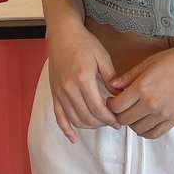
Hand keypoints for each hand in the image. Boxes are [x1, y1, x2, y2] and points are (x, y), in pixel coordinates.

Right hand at [46, 27, 121, 142]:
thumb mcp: (102, 57)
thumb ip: (111, 78)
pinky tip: (73, 138)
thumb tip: (120, 96)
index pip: (97, 108)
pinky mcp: (54, 93)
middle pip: (86, 116)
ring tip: (100, 123)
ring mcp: (59, 92)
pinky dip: (66, 129)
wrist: (62, 35)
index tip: (118, 121)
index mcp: (83, 78)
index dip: (109, 118)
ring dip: (89, 126)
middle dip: (101, 123)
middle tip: (112, 122)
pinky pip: (58, 116)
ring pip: (74, 119)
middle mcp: (69, 88)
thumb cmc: (84, 43)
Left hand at [106, 47, 173, 138]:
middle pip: (124, 119)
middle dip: (119, 113)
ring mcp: (163, 114)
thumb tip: (112, 85)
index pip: (116, 106)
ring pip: (137, 128)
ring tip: (134, 112)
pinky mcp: (173, 120)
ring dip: (132, 122)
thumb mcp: (148, 63)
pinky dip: (145, 131)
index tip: (113, 99)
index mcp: (142, 87)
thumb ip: (128, 76)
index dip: (111, 104)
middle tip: (122, 106)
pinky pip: (153, 134)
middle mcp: (151, 103)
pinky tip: (144, 121)